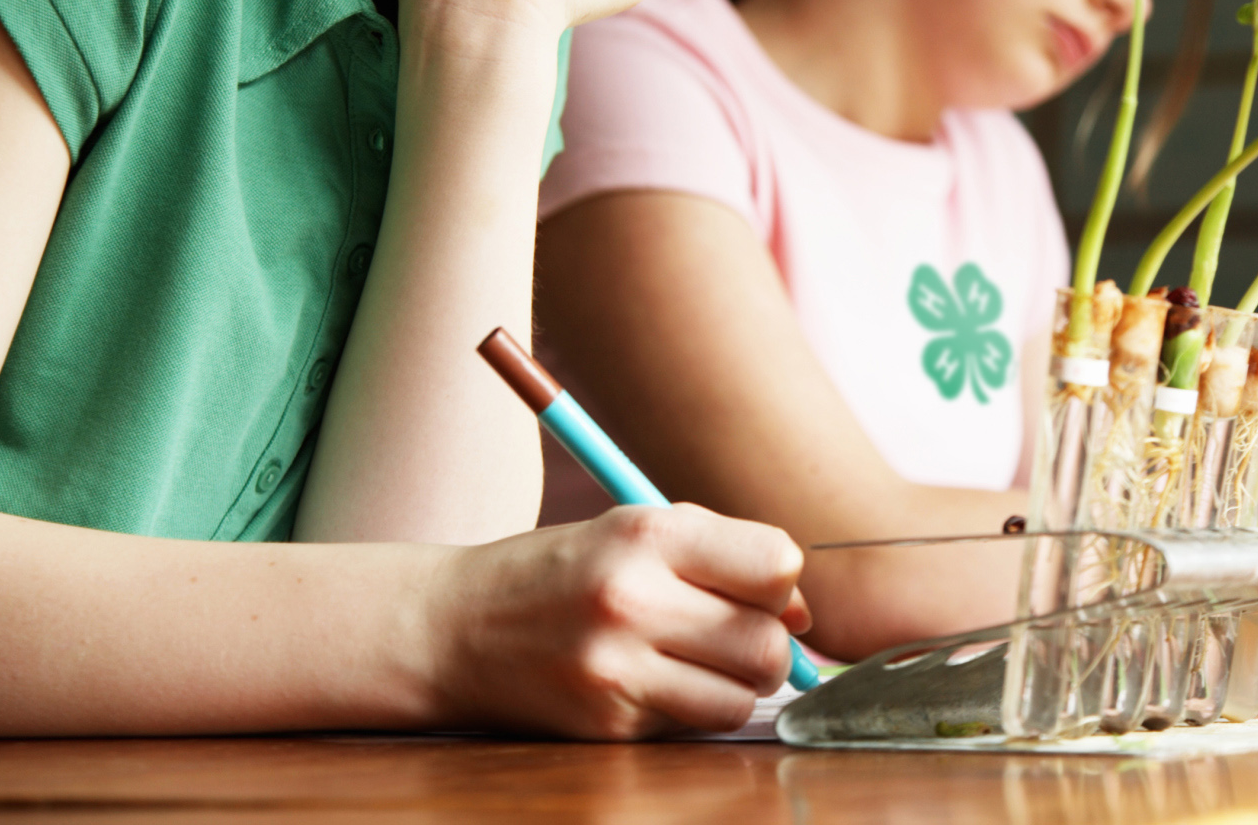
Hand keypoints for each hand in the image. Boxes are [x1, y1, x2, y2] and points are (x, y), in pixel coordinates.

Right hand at [417, 504, 810, 738]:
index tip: (755, 588)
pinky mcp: (608, 724)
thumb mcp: (633, 532)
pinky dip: (693, 709)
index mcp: (646, 534)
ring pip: (743, 695)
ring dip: (737, 683)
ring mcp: (618, 669)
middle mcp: (633, 599)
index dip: (778, 582)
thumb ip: (722, 557)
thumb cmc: (561, 572)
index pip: (776, 563)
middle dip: (768, 642)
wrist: (453, 628)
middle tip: (731, 633)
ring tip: (697, 660)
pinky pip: (695, 725)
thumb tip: (804, 618)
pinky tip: (655, 682)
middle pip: (768, 642)